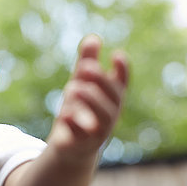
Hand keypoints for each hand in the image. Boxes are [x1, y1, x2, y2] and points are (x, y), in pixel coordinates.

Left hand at [47, 34, 127, 160]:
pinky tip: (64, 114)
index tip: (116, 54)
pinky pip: (79, 136)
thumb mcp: (81, 85)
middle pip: (112, 100)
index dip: (122, 70)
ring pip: (99, 119)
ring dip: (88, 102)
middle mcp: (109, 116)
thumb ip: (87, 62)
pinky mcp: (79, 145)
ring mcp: (96, 133)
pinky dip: (72, 124)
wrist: (71, 148)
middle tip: (84, 67)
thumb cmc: (80, 110)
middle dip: (100, 83)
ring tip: (73, 87)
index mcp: (111, 100)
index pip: (121, 84)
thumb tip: (93, 37)